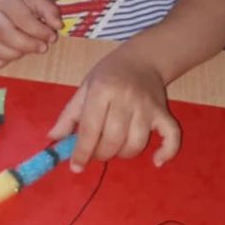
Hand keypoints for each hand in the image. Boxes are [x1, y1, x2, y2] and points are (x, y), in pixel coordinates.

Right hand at [0, 0, 61, 67]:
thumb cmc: (17, 1)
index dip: (40, 31)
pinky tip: (13, 54)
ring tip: (28, 49)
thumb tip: (57, 25)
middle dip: (29, 45)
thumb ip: (49, 10)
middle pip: (7, 36)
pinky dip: (0, 62)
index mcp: (4, 0)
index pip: (23, 19)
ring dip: (16, 54)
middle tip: (43, 47)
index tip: (52, 37)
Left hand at [48, 49, 180, 171]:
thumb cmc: (109, 74)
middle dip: (100, 154)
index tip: (75, 166)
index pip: (90, 128)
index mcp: (102, 90)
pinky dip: (167, 152)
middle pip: (112, 139)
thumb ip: (69, 115)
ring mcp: (147, 106)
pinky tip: (156, 161)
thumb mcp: (85, 88)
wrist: (143, 58)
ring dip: (122, 154)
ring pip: (136, 144)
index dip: (81, 151)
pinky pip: (171, 136)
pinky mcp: (164, 112)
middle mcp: (125, 98)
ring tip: (114, 148)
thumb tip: (52, 139)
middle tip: (95, 152)